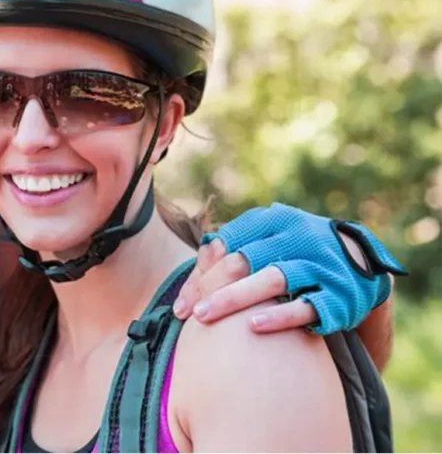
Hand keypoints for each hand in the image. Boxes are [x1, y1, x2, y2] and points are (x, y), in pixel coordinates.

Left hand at [172, 204, 405, 333]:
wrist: (364, 263)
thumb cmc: (297, 252)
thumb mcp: (270, 238)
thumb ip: (234, 251)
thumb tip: (192, 278)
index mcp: (275, 220)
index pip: (227, 243)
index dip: (200, 274)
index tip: (182, 305)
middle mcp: (298, 237)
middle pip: (244, 259)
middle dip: (212, 287)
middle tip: (190, 314)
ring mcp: (321, 265)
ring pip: (272, 279)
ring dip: (235, 298)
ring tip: (206, 317)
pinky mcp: (341, 295)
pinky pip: (307, 307)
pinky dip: (280, 317)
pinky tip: (253, 326)